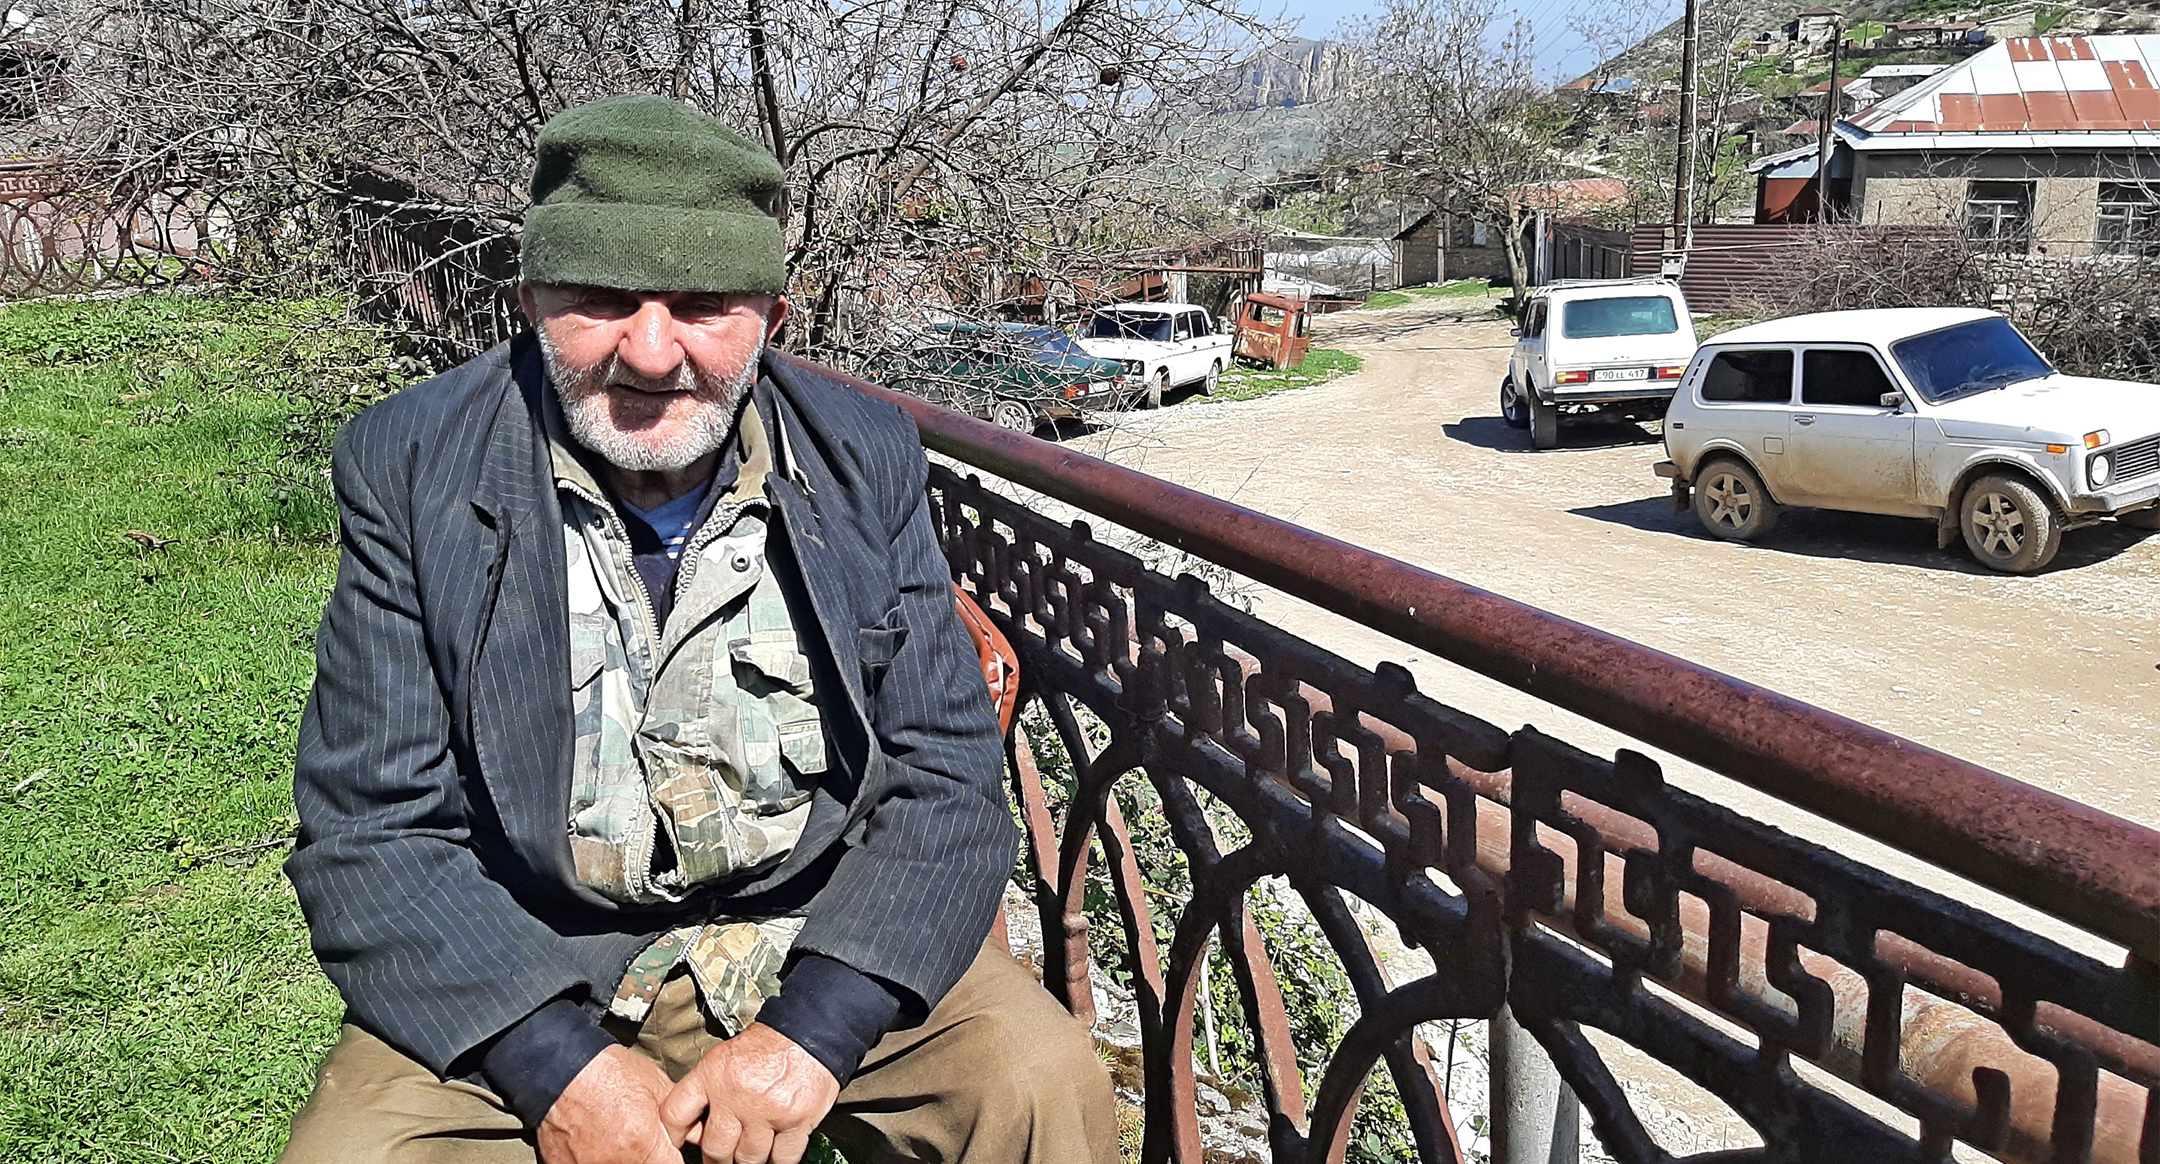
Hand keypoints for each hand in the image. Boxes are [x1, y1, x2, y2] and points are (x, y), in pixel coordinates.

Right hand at [537, 1045, 682, 1163]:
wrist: (560, 1068)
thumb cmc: (605, 1072)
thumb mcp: (656, 1085)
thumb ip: (680, 1116)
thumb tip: (697, 1134)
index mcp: (642, 1146)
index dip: (673, 1158)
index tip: (670, 1150)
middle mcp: (616, 1163)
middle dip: (648, 1156)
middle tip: (639, 1137)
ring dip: (622, 1157)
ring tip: (617, 1137)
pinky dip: (596, 1157)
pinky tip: (597, 1141)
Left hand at [660, 1023, 838, 1163]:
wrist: (810, 1033)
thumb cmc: (769, 1045)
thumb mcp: (725, 1056)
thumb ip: (707, 1087)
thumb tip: (695, 1122)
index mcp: (713, 1076)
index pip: (676, 1115)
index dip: (675, 1135)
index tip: (680, 1142)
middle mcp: (737, 1095)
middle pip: (715, 1148)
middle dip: (718, 1158)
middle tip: (722, 1157)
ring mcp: (766, 1111)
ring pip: (748, 1158)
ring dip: (749, 1159)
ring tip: (751, 1153)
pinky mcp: (795, 1121)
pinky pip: (782, 1158)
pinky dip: (779, 1160)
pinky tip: (776, 1153)